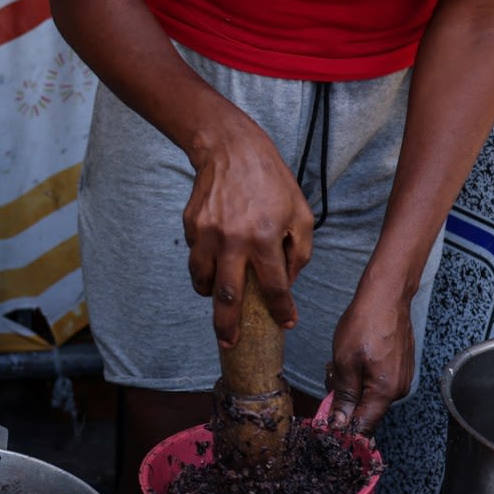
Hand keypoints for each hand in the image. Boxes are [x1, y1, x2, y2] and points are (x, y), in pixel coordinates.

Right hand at [182, 108, 313, 348]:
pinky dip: (204, 263)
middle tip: (229, 344)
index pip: (274, 288)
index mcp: (265, 238)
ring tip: (217, 299)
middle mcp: (233, 240)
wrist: (230, 149)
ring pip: (202, 279)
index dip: (282, 311)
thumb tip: (287, 283)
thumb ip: (300, 252)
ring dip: (210, 295)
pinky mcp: (191, 225)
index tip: (286, 323)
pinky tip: (215, 257)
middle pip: (227, 296)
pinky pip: (195, 255)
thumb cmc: (272, 181)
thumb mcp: (301, 213)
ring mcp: (207, 234)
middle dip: (227, 326)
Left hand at [325, 281, 415, 432]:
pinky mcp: (401, 366)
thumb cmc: (365, 324)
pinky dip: (362, 373)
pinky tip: (354, 355)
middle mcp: (399, 389)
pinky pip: (377, 381)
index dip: (344, 426)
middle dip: (344, 398)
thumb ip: (344, 395)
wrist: (387, 296)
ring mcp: (402, 377)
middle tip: (331, 374)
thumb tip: (340, 423)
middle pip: (366, 409)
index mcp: (386, 391)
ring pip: (370, 394)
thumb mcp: (345, 361)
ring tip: (341, 360)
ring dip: (352, 383)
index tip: (327, 420)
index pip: (365, 425)